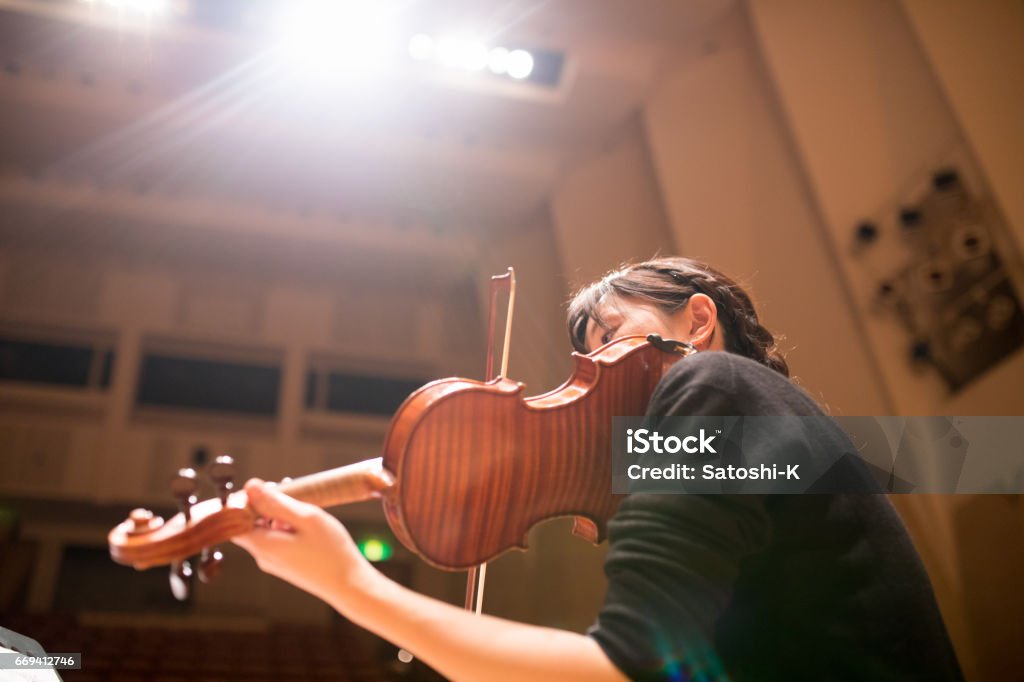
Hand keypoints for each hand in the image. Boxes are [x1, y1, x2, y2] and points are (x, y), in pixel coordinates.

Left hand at [232, 478, 374, 604]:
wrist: (350, 586)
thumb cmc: (331, 552)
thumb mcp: (306, 519)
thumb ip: (276, 502)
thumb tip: (250, 486)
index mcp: (262, 545)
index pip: (232, 520)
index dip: (242, 500)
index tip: (262, 486)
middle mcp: (262, 556)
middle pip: (250, 523)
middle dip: (265, 502)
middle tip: (288, 487)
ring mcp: (273, 562)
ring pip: (265, 530)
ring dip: (279, 513)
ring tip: (304, 502)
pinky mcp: (285, 565)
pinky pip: (277, 540)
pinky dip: (287, 526)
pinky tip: (306, 521)